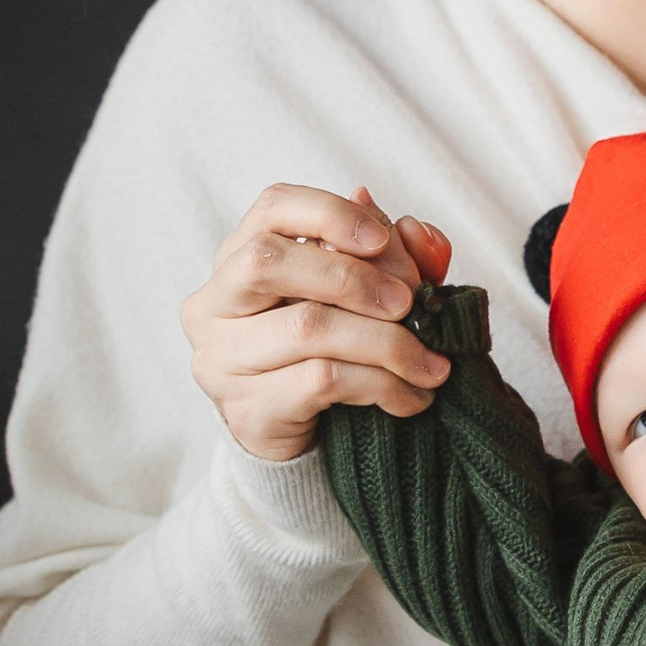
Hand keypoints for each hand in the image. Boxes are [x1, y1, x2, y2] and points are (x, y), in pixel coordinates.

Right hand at [182, 183, 452, 464]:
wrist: (305, 438)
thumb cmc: (334, 350)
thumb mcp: (369, 295)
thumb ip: (397, 258)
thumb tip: (414, 229)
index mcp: (238, 258)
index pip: (271, 208)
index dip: (328, 213)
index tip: (383, 238)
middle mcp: (214, 305)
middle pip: (269, 262)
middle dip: (353, 277)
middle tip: (411, 303)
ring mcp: (222, 360)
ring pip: (306, 327)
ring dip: (386, 343)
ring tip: (431, 365)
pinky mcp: (248, 409)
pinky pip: (320, 381)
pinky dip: (380, 385)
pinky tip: (411, 397)